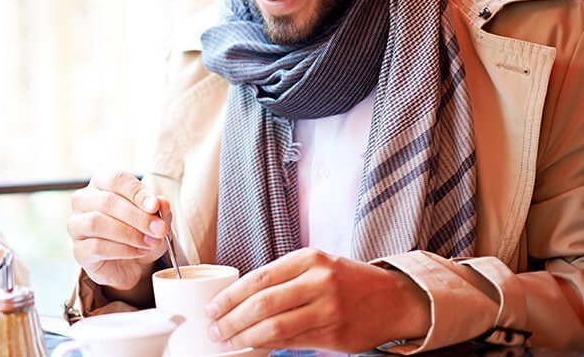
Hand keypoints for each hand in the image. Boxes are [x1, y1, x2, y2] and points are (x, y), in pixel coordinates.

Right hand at [68, 170, 171, 290]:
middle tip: (159, 229)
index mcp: (101, 183)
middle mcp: (83, 201)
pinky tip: (138, 251)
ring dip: (129, 233)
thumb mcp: (154, 217)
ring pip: (97, 223)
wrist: (132, 263)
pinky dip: (122, 250)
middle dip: (137, 216)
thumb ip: (158, 207)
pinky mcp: (78, 250)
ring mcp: (76, 225)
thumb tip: (161, 203)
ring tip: (150, 242)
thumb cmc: (139, 231)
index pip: (115, 179)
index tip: (155, 206)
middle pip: (107, 201)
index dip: (136, 192)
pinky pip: (96, 246)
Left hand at [205, 248, 430, 352]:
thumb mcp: (316, 265)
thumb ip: (283, 278)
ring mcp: (328, 310)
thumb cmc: (346, 280)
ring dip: (245, 338)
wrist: (394, 299)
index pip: (258, 278)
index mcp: (308, 259)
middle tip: (215, 329)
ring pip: (275, 327)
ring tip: (228, 343)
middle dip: (232, 320)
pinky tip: (253, 348)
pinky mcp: (334, 335)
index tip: (212, 308)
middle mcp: (319, 282)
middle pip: (262, 304)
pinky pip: (292, 343)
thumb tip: (238, 299)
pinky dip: (267, 347)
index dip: (230, 296)